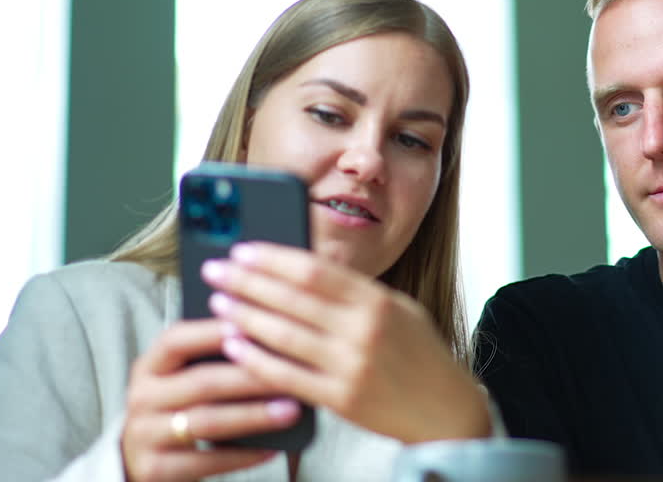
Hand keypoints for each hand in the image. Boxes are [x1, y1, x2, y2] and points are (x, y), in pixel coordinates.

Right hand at [120, 318, 302, 481]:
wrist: (142, 461)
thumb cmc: (178, 409)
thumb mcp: (180, 379)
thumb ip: (211, 359)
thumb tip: (269, 339)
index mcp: (149, 366)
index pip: (176, 340)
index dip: (212, 332)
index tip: (250, 326)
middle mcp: (141, 397)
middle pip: (202, 382)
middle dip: (251, 377)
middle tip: (292, 373)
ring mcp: (144, 435)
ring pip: (208, 422)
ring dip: (254, 416)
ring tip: (291, 410)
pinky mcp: (154, 469)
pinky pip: (207, 461)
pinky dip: (244, 455)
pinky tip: (273, 448)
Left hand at [202, 243, 491, 443]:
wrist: (446, 411)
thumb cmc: (419, 355)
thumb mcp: (398, 310)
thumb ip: (355, 293)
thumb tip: (301, 269)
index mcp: (379, 301)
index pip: (315, 270)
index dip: (274, 258)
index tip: (243, 250)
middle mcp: (365, 330)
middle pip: (293, 298)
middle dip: (248, 281)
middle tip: (216, 270)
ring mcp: (352, 366)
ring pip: (284, 335)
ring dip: (245, 317)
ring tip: (218, 302)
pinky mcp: (342, 400)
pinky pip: (288, 376)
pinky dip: (257, 360)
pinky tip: (234, 346)